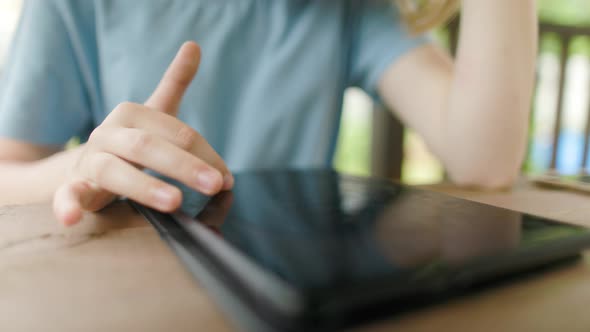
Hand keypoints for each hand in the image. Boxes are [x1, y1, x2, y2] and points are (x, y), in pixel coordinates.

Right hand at [53, 42, 232, 225]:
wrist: (84, 166)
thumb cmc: (130, 142)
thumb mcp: (153, 112)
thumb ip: (174, 82)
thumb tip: (194, 45)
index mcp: (131, 114)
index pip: (175, 132)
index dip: (205, 155)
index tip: (228, 179)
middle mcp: (108, 133)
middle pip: (148, 147)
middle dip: (185, 165)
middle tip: (216, 185)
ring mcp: (89, 160)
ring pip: (114, 171)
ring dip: (145, 186)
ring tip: (174, 202)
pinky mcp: (74, 186)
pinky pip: (67, 195)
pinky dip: (67, 205)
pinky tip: (74, 217)